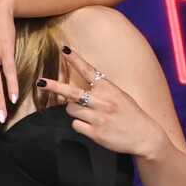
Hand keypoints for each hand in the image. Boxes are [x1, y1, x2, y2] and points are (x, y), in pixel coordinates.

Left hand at [36, 47, 165, 157]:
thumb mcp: (120, 96)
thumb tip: (80, 91)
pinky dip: (80, 125)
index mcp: (108, 88)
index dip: (76, 59)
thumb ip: (101, 91)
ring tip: (90, 115)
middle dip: (54, 87)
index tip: (64, 49)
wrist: (145, 136)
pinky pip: (76, 125)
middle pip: (71, 92)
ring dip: (75, 111)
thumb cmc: (130, 114)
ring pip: (70, 110)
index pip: (89, 71)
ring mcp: (98, 117)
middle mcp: (102, 101)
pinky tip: (93, 127)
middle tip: (40, 82)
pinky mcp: (95, 132)